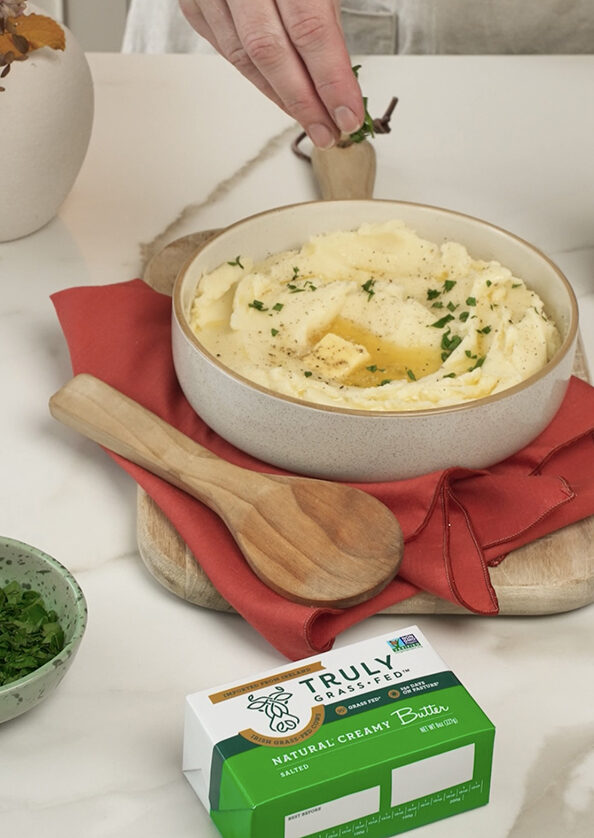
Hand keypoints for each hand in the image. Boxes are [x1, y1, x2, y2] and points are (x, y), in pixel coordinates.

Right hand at [178, 0, 363, 147]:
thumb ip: (324, 6)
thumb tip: (342, 67)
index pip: (310, 29)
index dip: (331, 79)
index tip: (349, 112)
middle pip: (271, 52)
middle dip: (304, 102)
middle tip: (330, 130)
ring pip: (243, 56)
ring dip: (278, 96)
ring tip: (309, 119)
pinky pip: (223, 45)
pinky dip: (252, 73)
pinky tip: (276, 89)